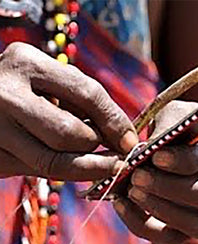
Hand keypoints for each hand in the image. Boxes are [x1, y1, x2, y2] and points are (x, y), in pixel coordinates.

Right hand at [0, 42, 137, 179]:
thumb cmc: (26, 87)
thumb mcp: (51, 80)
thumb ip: (84, 101)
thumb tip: (124, 137)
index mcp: (28, 63)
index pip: (87, 93)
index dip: (115, 121)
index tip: (131, 141)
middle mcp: (6, 94)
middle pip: (71, 133)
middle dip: (97, 145)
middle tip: (112, 151)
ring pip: (55, 160)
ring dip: (86, 165)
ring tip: (99, 160)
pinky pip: (40, 172)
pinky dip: (66, 171)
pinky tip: (75, 163)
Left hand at [113, 101, 197, 243]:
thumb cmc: (191, 130)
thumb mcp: (182, 115)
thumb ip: (169, 127)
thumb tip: (145, 153)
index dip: (185, 160)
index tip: (155, 157)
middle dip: (170, 188)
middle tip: (138, 176)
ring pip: (197, 225)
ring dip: (160, 209)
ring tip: (132, 191)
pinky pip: (175, 239)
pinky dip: (144, 226)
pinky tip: (124, 206)